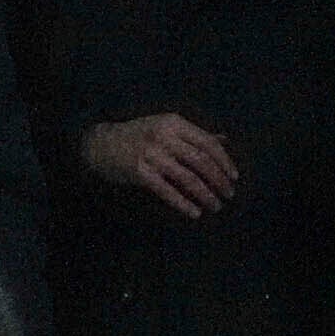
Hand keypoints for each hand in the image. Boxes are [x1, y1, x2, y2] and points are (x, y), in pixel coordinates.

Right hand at [81, 113, 238, 218]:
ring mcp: (151, 154)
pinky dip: (183, 203)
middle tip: (229, 195)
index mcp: (174, 122)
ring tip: (215, 206)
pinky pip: (167, 191)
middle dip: (219, 180)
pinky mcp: (139, 171)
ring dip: (205, 194)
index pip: (207, 142)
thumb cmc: (137, 136)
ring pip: (187, 177)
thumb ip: (194, 135)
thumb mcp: (166, 127)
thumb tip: (224, 140)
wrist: (100, 144)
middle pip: (201, 160)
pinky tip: (194, 213)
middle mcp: (164, 136)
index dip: (224, 160)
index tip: (234, 176)